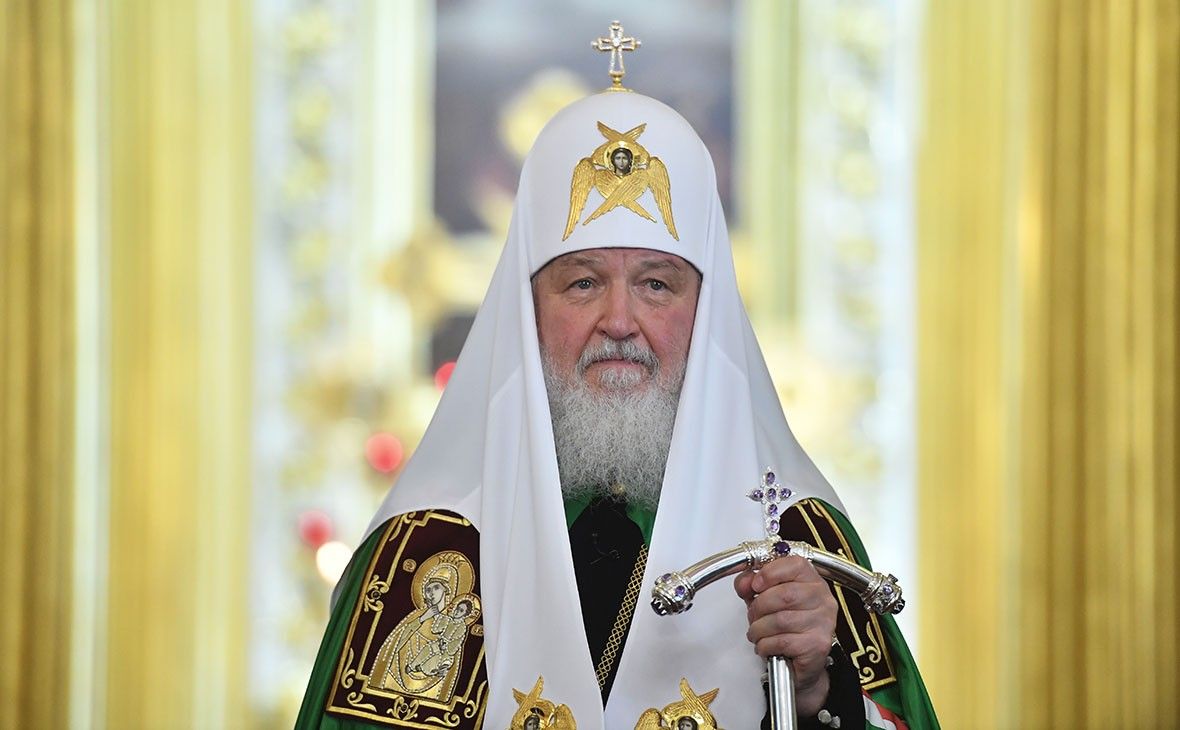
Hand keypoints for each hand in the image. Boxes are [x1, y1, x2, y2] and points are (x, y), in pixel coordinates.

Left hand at [734, 556, 837, 716]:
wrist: (801, 663)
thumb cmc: (786, 627)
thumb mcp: (764, 598)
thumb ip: (750, 584)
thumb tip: (745, 581)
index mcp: (812, 581)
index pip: (795, 564)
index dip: (770, 573)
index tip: (755, 584)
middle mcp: (823, 599)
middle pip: (784, 594)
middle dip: (759, 606)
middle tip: (754, 615)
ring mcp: (823, 622)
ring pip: (781, 620)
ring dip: (759, 629)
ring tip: (758, 633)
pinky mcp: (818, 645)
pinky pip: (783, 641)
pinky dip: (766, 645)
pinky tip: (766, 645)